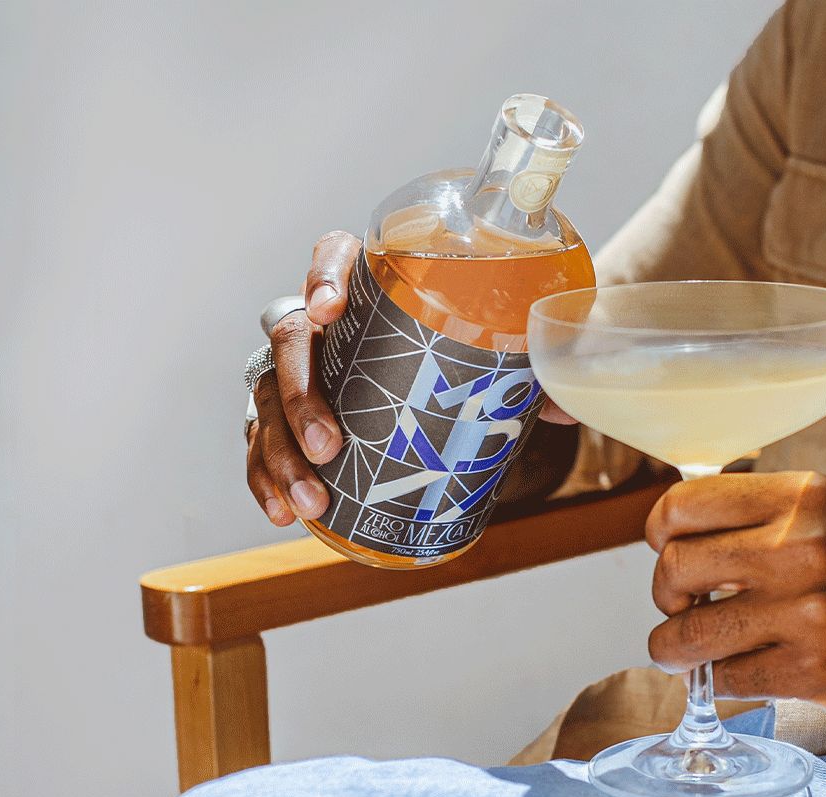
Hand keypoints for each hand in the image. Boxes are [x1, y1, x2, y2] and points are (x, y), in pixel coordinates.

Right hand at [247, 231, 579, 524]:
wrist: (439, 391)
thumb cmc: (463, 360)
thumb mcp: (500, 356)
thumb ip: (531, 370)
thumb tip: (565, 410)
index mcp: (372, 288)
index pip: (335, 255)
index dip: (323, 274)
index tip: (329, 309)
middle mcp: (324, 325)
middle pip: (291, 340)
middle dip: (300, 395)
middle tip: (330, 445)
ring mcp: (297, 372)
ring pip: (266, 399)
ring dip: (280, 453)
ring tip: (310, 501)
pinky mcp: (286, 419)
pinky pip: (260, 443)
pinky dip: (265, 479)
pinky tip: (281, 512)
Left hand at [646, 472, 825, 723]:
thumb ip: (773, 514)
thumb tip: (693, 531)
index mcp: (807, 496)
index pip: (682, 504)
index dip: (661, 535)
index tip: (672, 554)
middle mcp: (803, 545)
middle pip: (673, 569)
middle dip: (667, 598)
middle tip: (685, 610)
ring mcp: (810, 611)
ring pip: (685, 634)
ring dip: (674, 649)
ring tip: (690, 652)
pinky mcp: (818, 671)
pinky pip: (724, 678)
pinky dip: (720, 681)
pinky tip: (741, 673)